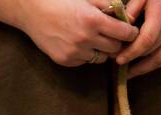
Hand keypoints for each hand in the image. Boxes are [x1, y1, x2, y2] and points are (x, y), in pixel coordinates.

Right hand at [13, 0, 140, 66]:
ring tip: (92, 36)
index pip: (125, 34)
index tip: (130, 30)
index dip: (130, 32)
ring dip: (101, 48)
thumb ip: (108, 6)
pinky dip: (86, 54)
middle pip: (115, 48)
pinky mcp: (66, 60)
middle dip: (116, 41)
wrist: (30, 10)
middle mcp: (85, 39)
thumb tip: (128, 17)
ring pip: (102, 57)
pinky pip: (86, 61)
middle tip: (111, 33)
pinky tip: (77, 41)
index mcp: (92, 20)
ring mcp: (75, 52)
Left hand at [114, 0, 160, 77]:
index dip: (131, 53)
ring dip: (145, 69)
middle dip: (134, 62)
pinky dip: (156, 63)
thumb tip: (120, 27)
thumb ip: (133, 9)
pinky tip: (145, 65)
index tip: (118, 59)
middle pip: (152, 53)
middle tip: (118, 64)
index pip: (146, 41)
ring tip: (130, 73)